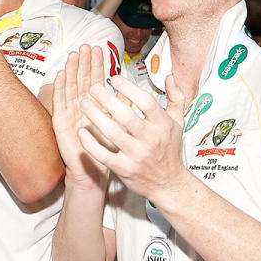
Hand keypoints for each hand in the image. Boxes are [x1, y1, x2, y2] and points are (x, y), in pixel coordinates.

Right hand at [53, 45, 111, 188]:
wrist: (94, 171)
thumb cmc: (106, 149)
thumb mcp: (118, 123)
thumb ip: (123, 105)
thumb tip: (131, 86)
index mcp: (96, 105)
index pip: (96, 80)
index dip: (97, 65)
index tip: (99, 50)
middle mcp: (81, 106)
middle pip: (82, 80)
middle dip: (84, 63)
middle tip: (86, 46)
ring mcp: (70, 113)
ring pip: (71, 87)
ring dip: (72, 70)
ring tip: (74, 55)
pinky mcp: (61, 123)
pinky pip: (59, 102)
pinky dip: (60, 88)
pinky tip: (61, 74)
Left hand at [77, 74, 188, 201]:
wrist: (168, 183)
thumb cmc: (170, 150)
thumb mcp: (178, 122)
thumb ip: (176, 98)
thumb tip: (170, 76)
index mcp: (162, 125)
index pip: (146, 102)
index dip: (129, 88)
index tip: (114, 79)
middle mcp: (150, 140)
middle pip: (126, 116)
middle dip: (107, 100)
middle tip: (93, 87)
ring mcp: (136, 155)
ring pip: (112, 133)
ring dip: (96, 117)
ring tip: (84, 104)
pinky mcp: (124, 169)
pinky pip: (104, 155)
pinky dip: (91, 143)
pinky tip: (82, 131)